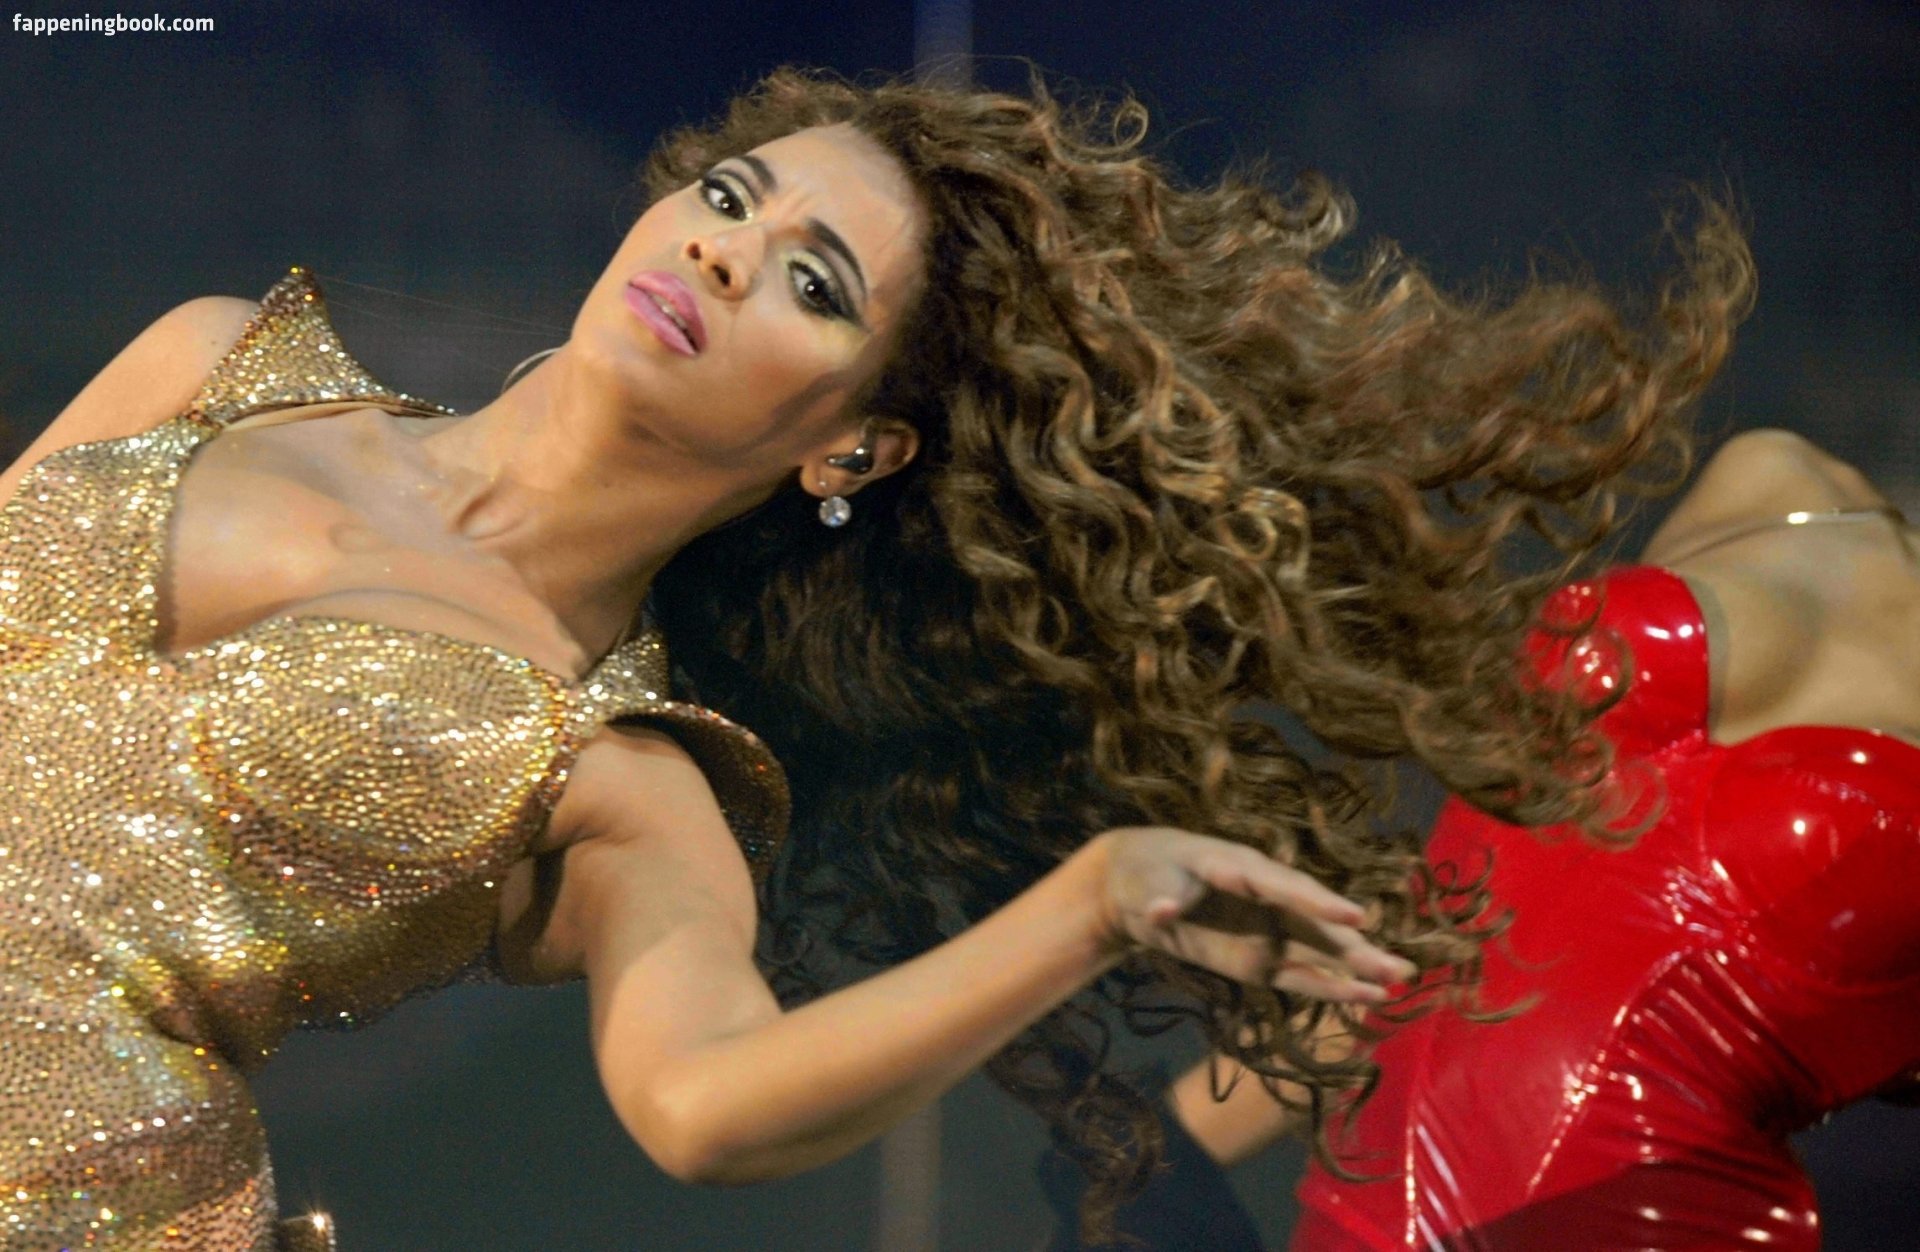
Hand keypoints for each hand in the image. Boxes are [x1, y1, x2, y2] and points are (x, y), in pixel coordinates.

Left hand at [1089, 826, 1415, 1001]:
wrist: (1136, 886)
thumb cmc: (1149, 872)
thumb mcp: (1149, 881)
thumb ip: (1163, 898)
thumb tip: (1163, 911)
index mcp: (1242, 869)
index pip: (1285, 887)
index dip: (1319, 903)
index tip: (1355, 917)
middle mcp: (1265, 901)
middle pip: (1315, 924)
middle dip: (1354, 945)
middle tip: (1398, 965)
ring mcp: (1266, 931)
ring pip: (1318, 951)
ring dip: (1356, 967)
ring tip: (1398, 981)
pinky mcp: (1258, 961)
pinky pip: (1299, 976)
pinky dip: (1330, 987)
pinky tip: (1365, 996)